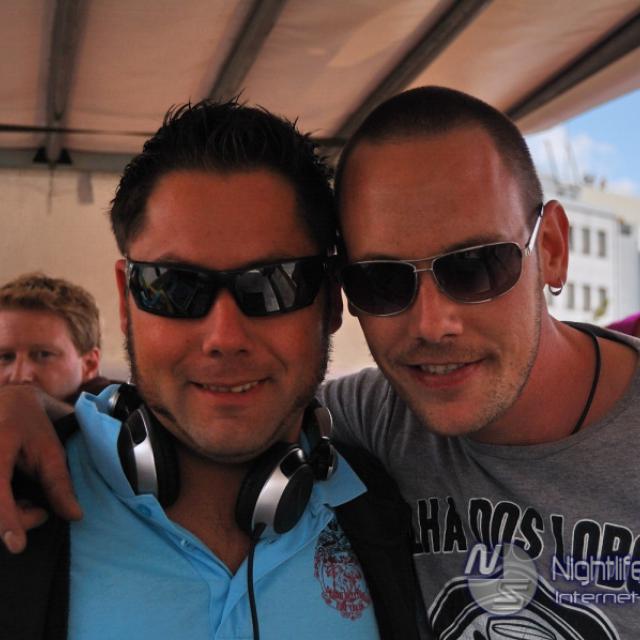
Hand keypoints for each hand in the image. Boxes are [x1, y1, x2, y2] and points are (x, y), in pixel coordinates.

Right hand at [0, 385, 81, 552]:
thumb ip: (60, 483)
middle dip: (16, 519)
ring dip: (6, 515)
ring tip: (26, 504)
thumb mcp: (51, 449)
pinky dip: (1, 509)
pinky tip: (11, 503)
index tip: (17, 545)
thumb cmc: (29, 423)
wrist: (4, 402)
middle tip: (41, 512)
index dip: (6, 519)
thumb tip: (75, 516)